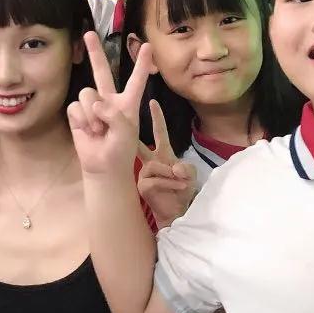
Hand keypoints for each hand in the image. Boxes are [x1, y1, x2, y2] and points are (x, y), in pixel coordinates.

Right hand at [69, 33, 152, 176]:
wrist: (103, 168)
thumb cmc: (120, 151)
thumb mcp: (126, 132)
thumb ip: (113, 115)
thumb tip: (94, 104)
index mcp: (128, 103)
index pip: (136, 80)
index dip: (142, 63)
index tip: (148, 46)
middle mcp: (109, 100)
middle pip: (102, 72)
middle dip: (95, 52)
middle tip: (89, 33)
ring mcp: (92, 106)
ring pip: (87, 93)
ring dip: (91, 115)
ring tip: (98, 130)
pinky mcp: (77, 114)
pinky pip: (75, 107)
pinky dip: (81, 120)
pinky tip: (87, 131)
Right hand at [137, 100, 196, 227]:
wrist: (177, 211)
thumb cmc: (183, 190)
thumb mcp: (191, 175)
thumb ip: (186, 168)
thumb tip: (175, 168)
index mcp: (163, 153)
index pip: (159, 132)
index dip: (156, 117)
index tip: (153, 102)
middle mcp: (150, 161)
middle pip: (139, 144)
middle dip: (131, 132)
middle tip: (122, 119)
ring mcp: (144, 173)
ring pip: (153, 166)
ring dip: (169, 174)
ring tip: (180, 182)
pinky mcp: (142, 186)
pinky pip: (153, 179)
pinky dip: (167, 183)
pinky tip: (173, 188)